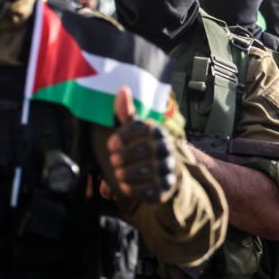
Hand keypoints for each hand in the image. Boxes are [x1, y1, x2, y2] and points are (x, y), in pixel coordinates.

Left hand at [107, 87, 178, 203]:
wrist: (167, 171)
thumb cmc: (144, 147)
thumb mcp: (136, 129)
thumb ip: (126, 112)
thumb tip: (122, 88)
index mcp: (156, 131)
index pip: (137, 129)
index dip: (120, 137)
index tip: (112, 145)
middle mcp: (165, 148)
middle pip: (138, 151)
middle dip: (121, 158)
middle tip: (114, 161)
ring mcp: (167, 168)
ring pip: (142, 171)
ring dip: (125, 174)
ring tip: (119, 173)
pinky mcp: (165, 187)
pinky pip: (146, 189)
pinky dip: (131, 188)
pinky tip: (126, 185)